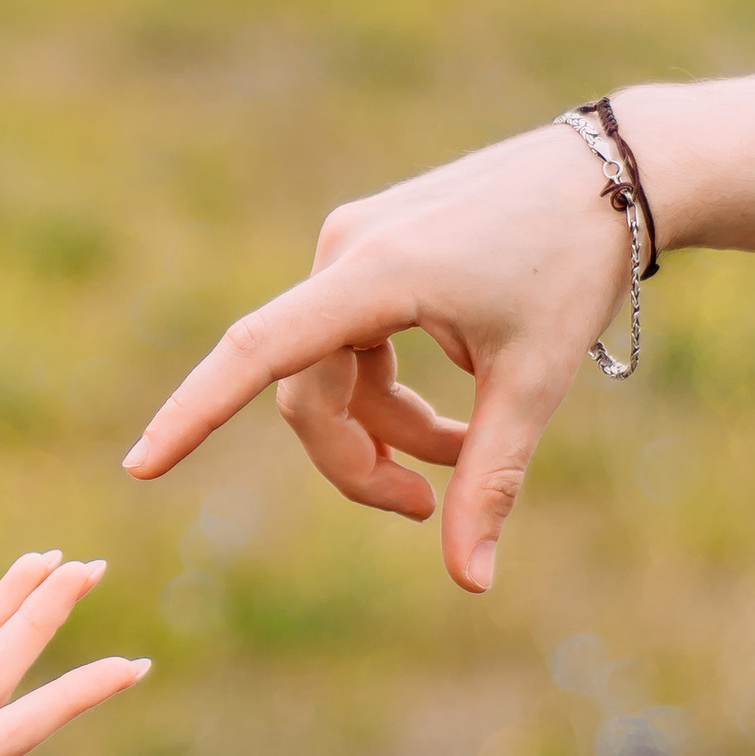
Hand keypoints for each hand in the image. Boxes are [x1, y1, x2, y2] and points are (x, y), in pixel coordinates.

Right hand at [120, 125, 637, 592]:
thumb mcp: (536, 382)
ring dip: (383, 429)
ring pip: (330, 371)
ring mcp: (351, 242)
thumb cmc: (575, 268)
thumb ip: (490, 480)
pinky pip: (350, 340)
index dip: (195, 414)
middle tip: (424, 512)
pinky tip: (453, 417)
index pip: (259, 352)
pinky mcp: (369, 244)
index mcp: (375, 273)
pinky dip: (389, 391)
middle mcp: (344, 248)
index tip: (140, 468)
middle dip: (356, 461)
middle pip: (307, 390)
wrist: (613, 172)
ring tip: (461, 463)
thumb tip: (471, 583)